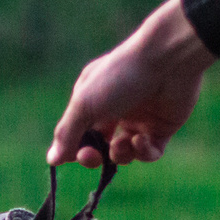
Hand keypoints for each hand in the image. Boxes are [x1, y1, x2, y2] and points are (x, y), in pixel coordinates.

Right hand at [47, 0, 216, 165]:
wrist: (167, 60)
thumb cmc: (120, 75)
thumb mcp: (85, 103)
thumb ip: (68, 133)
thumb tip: (52, 159)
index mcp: (93, 98)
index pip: (78, 132)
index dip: (76, 148)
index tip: (77, 155)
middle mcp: (115, 109)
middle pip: (100, 145)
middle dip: (96, 156)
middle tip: (95, 157)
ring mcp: (140, 118)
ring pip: (125, 152)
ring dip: (121, 154)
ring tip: (124, 143)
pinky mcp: (163, 126)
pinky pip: (150, 152)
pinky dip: (144, 152)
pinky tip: (141, 140)